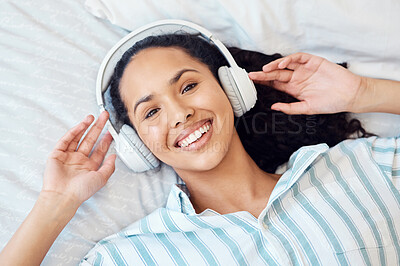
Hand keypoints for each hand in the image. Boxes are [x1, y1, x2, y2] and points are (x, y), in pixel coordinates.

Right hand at [42, 111, 115, 207]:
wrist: (62, 196)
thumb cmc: (80, 191)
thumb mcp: (101, 179)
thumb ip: (109, 166)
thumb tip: (115, 156)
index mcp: (90, 166)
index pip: (100, 149)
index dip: (106, 140)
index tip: (111, 131)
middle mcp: (80, 160)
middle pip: (91, 140)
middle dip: (98, 128)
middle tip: (104, 117)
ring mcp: (69, 156)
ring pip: (79, 137)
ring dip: (85, 126)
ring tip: (92, 117)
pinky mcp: (57, 154)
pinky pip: (66, 140)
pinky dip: (74, 132)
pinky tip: (81, 125)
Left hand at [248, 53, 363, 114]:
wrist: (349, 95)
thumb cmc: (330, 103)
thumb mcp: (307, 108)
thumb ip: (290, 108)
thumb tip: (273, 107)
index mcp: (294, 89)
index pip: (275, 84)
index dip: (264, 83)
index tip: (252, 84)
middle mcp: (297, 78)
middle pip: (277, 74)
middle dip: (264, 74)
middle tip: (251, 75)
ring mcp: (305, 69)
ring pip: (286, 64)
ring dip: (274, 65)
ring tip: (265, 70)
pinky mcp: (313, 62)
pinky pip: (299, 58)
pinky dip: (290, 59)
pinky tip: (283, 64)